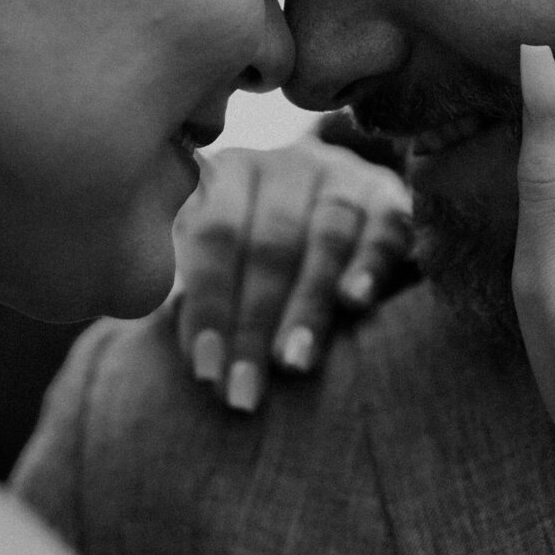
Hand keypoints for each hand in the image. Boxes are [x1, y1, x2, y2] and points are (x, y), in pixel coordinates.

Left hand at [173, 139, 412, 411]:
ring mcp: (343, 174)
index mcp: (227, 172)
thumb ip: (191, 283)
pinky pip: (385, 228)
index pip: (213, 236)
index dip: (209, 306)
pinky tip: (357, 303)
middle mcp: (285, 165)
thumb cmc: (256, 259)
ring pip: (325, 238)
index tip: (205, 371)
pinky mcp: (391, 194)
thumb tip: (163, 316)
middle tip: (246, 389)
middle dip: (255, 323)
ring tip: (294, 363)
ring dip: (309, 305)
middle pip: (268, 244)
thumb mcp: (219, 259)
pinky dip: (370, 265)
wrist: (341, 221)